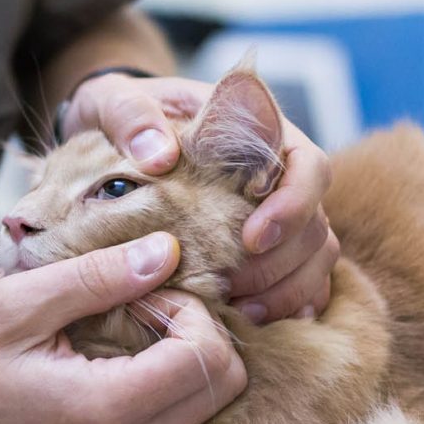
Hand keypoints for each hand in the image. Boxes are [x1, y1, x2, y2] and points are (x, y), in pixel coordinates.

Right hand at [0, 233, 245, 423]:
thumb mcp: (16, 303)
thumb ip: (95, 278)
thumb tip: (166, 251)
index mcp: (104, 411)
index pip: (206, 359)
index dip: (189, 308)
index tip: (139, 287)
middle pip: (224, 384)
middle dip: (199, 327)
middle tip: (141, 300)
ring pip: (209, 399)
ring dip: (186, 348)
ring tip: (127, 317)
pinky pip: (180, 412)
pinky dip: (171, 370)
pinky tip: (122, 344)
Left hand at [61, 72, 338, 321]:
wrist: (107, 132)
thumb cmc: (117, 114)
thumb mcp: (110, 102)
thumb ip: (130, 115)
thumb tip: (158, 156)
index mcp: (256, 130)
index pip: (307, 165)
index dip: (293, 205)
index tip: (252, 238)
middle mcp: (275, 172)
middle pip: (316, 221)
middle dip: (283, 262)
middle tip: (233, 288)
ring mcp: (274, 210)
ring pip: (315, 255)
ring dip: (286, 289)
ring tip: (242, 313)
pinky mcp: (264, 245)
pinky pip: (299, 278)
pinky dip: (286, 302)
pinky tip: (255, 321)